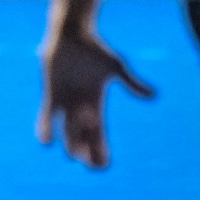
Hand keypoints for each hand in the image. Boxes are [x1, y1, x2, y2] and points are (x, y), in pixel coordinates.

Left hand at [39, 26, 155, 167]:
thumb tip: (154, 96)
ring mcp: (64, 102)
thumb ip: (132, 84)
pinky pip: (47, 115)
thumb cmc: (96, 49)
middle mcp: (80, 107)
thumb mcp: (116, 67)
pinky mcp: (51, 93)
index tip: (102, 166)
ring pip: (66, 129)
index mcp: (97, 104)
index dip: (100, 150)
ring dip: (70, 142)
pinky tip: (46, 141)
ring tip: (73, 155)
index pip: (99, 134)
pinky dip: (46, 127)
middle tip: (88, 163)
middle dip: (86, 150)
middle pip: (83, 136)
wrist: (72, 34)